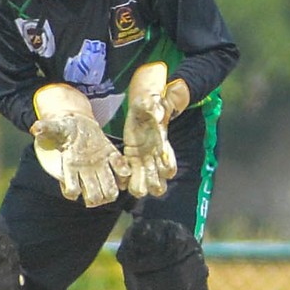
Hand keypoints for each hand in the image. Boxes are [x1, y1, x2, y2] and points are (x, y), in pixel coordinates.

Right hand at [30, 84, 124, 207]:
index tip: (74, 187)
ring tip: (112, 185)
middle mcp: (86, 172)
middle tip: (99, 193)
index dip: (73, 192)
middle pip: (93, 196)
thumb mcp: (53, 127)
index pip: (71, 190)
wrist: (77, 124)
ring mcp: (100, 167)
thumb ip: (44, 128)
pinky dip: (124, 173)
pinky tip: (122, 169)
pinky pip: (121, 171)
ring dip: (111, 191)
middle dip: (96, 198)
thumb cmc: (63, 128)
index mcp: (70, 167)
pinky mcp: (112, 158)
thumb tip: (35, 128)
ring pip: (109, 190)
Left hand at [121, 64, 188, 197]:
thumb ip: (156, 109)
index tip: (155, 166)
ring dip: (138, 186)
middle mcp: (155, 158)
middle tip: (140, 182)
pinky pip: (130, 175)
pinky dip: (125, 179)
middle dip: (151, 185)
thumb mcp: (153, 103)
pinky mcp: (131, 158)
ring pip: (145, 183)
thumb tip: (158, 114)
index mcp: (162, 147)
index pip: (169, 168)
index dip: (164, 171)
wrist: (142, 106)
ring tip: (129, 183)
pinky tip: (120, 178)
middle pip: (158, 183)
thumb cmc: (149, 104)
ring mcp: (143, 160)